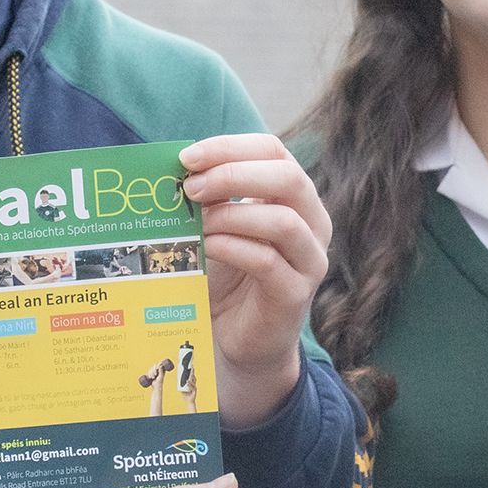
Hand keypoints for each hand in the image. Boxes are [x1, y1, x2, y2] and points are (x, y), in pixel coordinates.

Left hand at [179, 135, 328, 428]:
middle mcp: (312, 223)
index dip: (231, 147)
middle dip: (233, 174)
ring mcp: (309, 259)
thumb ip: (207, 197)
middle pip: (288, 177)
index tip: (188, 157)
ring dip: (231, 215)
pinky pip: (268, 261)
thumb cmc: (227, 278)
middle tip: (190, 187)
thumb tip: (174, 169)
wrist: (237, 340)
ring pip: (282, 220)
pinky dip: (232, 248)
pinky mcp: (296, 293)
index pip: (274, 151)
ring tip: (195, 221)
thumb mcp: (216, 227)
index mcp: (294, 197)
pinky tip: (205, 248)